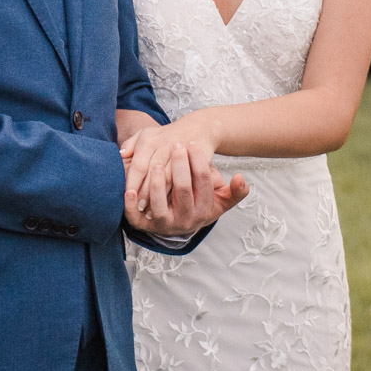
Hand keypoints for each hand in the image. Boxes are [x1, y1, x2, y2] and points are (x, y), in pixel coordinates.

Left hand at [121, 113, 216, 208]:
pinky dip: (175, 192)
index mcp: (148, 140)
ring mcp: (178, 152)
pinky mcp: (192, 158)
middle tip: (140, 207)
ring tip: (153, 208)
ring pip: (168, 177)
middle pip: (152, 173)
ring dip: (160, 194)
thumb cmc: (165, 135)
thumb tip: (120, 156)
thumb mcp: (146, 134)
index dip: (133, 182)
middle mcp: (162, 145)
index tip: (128, 196)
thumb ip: (130, 144)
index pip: (138, 165)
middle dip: (145, 191)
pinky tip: (169, 203)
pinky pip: (183, 177)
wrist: (197, 127)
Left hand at [123, 141, 247, 237]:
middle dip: (180, 165)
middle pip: (182, 190)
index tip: (193, 144)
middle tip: (177, 145)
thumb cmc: (199, 202)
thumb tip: (241, 178)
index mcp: (204, 211)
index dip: (198, 162)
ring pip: (160, 204)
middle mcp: (185, 220)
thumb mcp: (221, 200)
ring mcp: (164, 225)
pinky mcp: (144, 227)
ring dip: (157, 183)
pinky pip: (136, 218)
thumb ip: (236, 191)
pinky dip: (131, 205)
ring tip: (157, 163)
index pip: (202, 183)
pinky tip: (129, 190)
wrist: (178, 221)